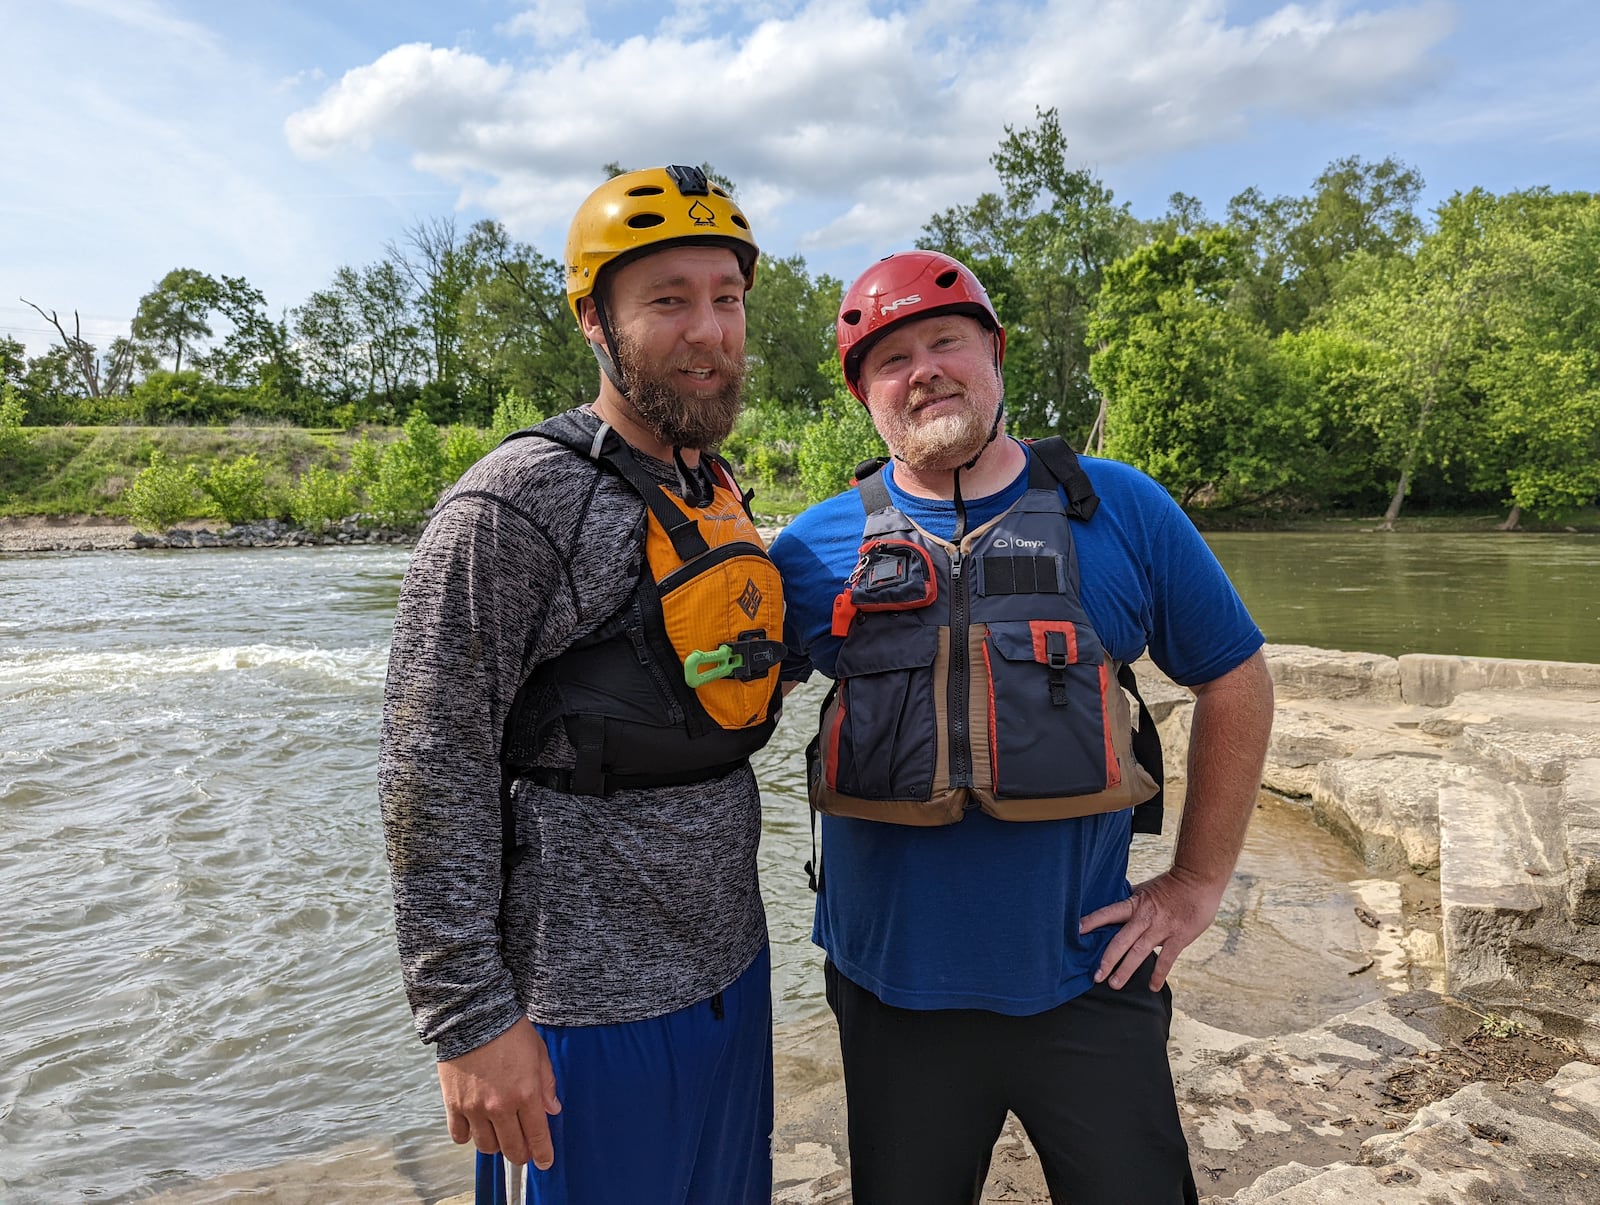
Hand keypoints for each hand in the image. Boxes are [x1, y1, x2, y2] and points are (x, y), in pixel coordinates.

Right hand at [438, 1019, 561, 1168]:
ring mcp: (474, 1108)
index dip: (543, 1154)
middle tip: (524, 1151)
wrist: (475, 1015)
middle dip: (521, 1154)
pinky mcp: (453, 1104)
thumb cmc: (510, 1031)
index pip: (537, 1136)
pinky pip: (459, 1136)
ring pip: (486, 1146)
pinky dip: (468, 1136)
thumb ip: (547, 1084)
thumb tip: (553, 1109)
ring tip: (500, 1132)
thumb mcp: (539, 1053)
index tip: (544, 1162)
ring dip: (496, 1144)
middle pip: (512, 1148)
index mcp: (525, 1094)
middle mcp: (500, 1107)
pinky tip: (475, 1126)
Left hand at [1078, 867, 1227, 991]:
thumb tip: (1117, 904)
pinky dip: (1158, 974)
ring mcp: (1161, 929)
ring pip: (1139, 953)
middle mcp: (1145, 918)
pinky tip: (1152, 987)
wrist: (1198, 880)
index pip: (1108, 913)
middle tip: (1096, 976)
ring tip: (1114, 984)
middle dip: (1107, 960)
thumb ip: (1133, 901)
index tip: (1076, 931)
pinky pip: (1166, 960)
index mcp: (1135, 904)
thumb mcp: (1146, 889)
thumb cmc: (1172, 884)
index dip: (1092, 921)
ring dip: (1126, 970)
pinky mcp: (1178, 938)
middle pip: (1121, 941)